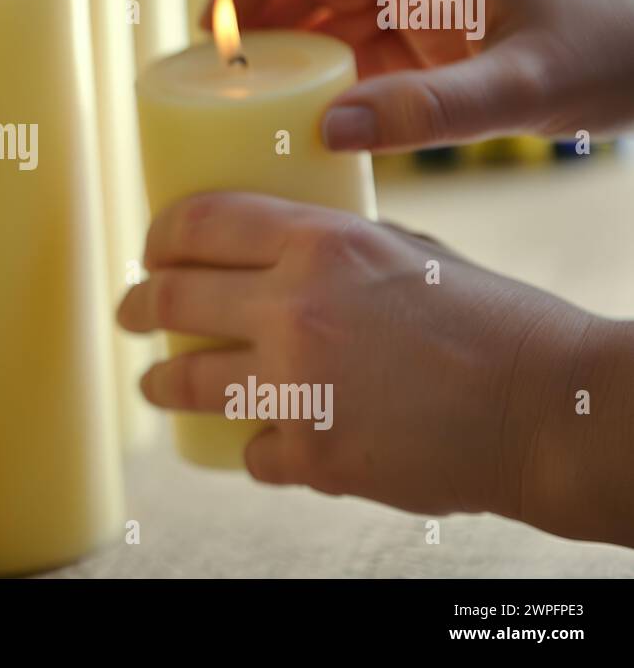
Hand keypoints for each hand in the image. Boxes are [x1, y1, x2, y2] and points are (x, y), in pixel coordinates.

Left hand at [117, 191, 633, 546]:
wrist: (548, 409)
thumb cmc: (490, 320)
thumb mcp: (409, 252)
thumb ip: (336, 249)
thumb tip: (277, 254)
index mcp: (320, 242)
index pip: (199, 223)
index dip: (159, 235)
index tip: (149, 250)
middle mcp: (294, 307)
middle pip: (172, 300)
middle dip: (138, 306)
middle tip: (128, 314)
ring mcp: (296, 384)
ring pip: (187, 381)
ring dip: (160, 382)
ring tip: (154, 384)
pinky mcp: (311, 453)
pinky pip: (251, 450)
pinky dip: (256, 449)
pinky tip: (263, 444)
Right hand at [207, 0, 633, 152]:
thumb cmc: (612, 52)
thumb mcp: (519, 87)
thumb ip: (425, 111)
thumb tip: (327, 131)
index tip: (213, 21)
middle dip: (264, 14)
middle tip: (215, 67)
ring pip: (339, 7)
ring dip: (294, 43)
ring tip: (245, 89)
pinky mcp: (443, 28)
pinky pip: (367, 41)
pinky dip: (331, 68)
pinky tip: (305, 102)